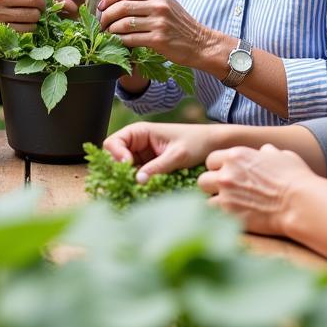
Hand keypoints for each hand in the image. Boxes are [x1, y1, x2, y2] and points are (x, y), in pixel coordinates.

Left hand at [98, 0, 215, 66]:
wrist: (201, 43)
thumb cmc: (180, 25)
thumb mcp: (167, 5)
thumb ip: (146, 1)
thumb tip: (117, 2)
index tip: (101, 5)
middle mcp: (159, 6)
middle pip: (122, 6)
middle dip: (106, 15)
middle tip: (101, 23)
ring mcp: (159, 22)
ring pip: (124, 24)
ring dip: (111, 30)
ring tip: (108, 34)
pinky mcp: (159, 40)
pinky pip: (131, 39)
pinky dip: (120, 41)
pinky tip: (118, 42)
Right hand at [104, 121, 218, 181]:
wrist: (213, 147)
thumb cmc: (197, 142)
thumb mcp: (178, 155)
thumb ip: (158, 166)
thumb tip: (138, 180)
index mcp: (139, 132)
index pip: (113, 143)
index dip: (115, 156)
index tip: (128, 167)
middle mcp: (136, 145)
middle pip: (113, 159)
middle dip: (118, 172)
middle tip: (130, 184)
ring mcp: (142, 159)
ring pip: (124, 173)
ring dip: (128, 182)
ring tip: (136, 192)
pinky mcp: (149, 171)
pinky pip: (136, 180)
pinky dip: (137, 187)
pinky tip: (143, 194)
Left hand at [198, 143, 315, 234]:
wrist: (300, 203)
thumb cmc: (295, 178)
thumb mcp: (281, 156)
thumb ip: (267, 152)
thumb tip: (264, 151)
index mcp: (236, 155)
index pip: (212, 159)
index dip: (218, 168)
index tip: (227, 176)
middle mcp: (226, 172)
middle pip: (204, 178)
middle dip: (213, 185)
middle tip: (225, 193)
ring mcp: (225, 193)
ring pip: (204, 195)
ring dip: (213, 200)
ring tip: (226, 205)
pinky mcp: (229, 212)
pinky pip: (211, 212)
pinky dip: (218, 214)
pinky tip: (229, 215)